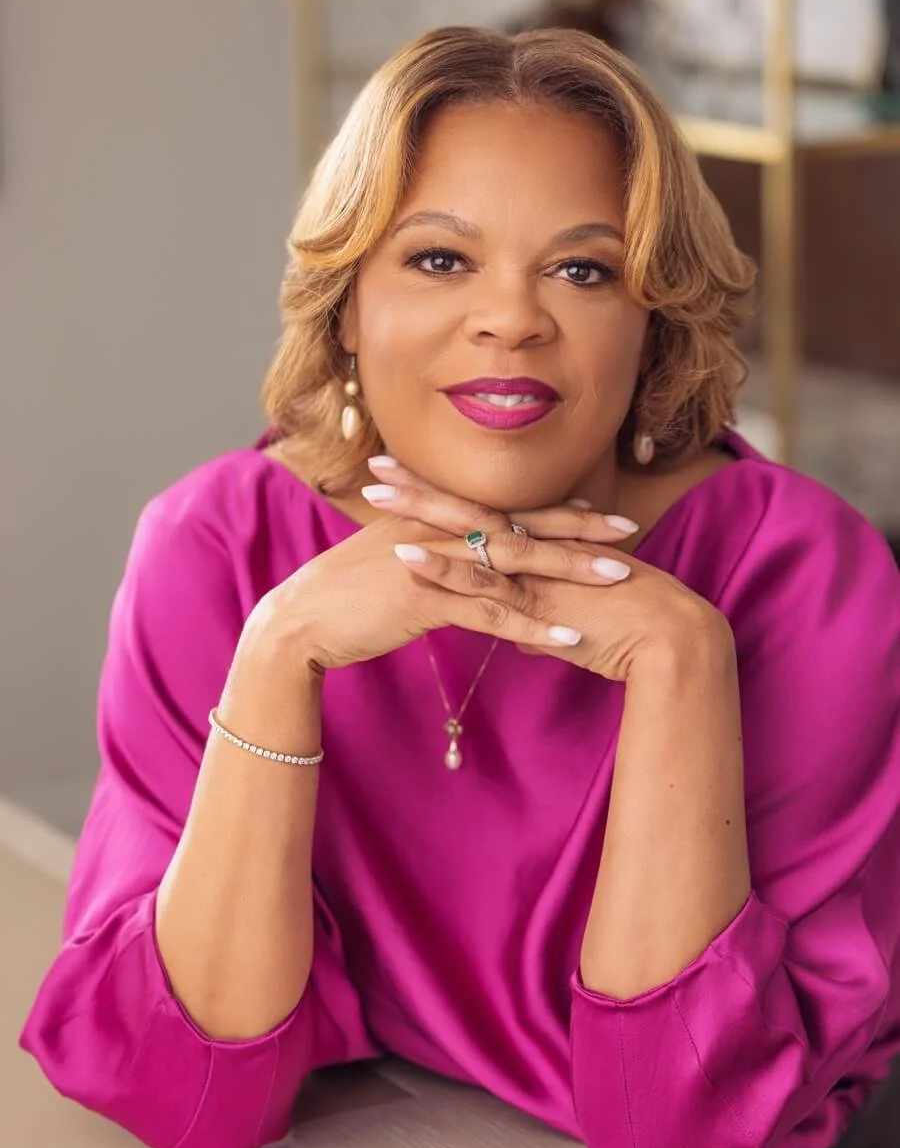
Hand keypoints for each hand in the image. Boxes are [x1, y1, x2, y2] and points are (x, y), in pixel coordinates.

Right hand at [244, 467, 636, 676]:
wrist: (300, 622)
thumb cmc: (346, 598)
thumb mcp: (394, 566)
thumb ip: (433, 559)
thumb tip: (466, 569)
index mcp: (434, 519)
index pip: (505, 510)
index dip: (552, 512)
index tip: (597, 514)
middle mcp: (439, 529)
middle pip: (522, 525)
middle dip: (578, 529)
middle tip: (628, 531)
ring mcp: (434, 560)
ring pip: (516, 562)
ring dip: (571, 571)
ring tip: (620, 578)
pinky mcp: (427, 597)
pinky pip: (492, 612)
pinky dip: (534, 625)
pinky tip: (571, 637)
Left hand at [364, 459, 728, 682]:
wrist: (672, 643)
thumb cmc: (631, 637)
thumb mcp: (576, 628)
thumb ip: (544, 627)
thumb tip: (523, 639)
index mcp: (541, 551)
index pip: (483, 515)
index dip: (444, 499)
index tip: (407, 481)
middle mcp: (535, 550)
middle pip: (468, 511)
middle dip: (421, 489)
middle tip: (377, 464)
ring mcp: (534, 571)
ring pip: (467, 535)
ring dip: (418, 516)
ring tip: (374, 496)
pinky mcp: (535, 599)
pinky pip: (482, 583)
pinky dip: (443, 568)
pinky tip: (405, 557)